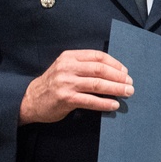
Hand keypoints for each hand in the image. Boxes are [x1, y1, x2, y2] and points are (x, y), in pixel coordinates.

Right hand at [19, 50, 133, 124]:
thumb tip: (113, 71)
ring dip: (116, 89)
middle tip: (130, 83)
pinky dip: (104, 102)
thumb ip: (83, 66)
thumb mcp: (65, 68)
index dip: (114, 63)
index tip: (125, 71)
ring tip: (127, 93)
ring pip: (97, 84)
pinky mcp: (66, 98)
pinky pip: (90, 100)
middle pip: (100, 69)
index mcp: (69, 57)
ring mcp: (66, 83)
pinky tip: (114, 104)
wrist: (30, 100)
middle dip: (118, 76)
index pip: (97, 56)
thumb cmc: (53, 84)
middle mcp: (68, 68)